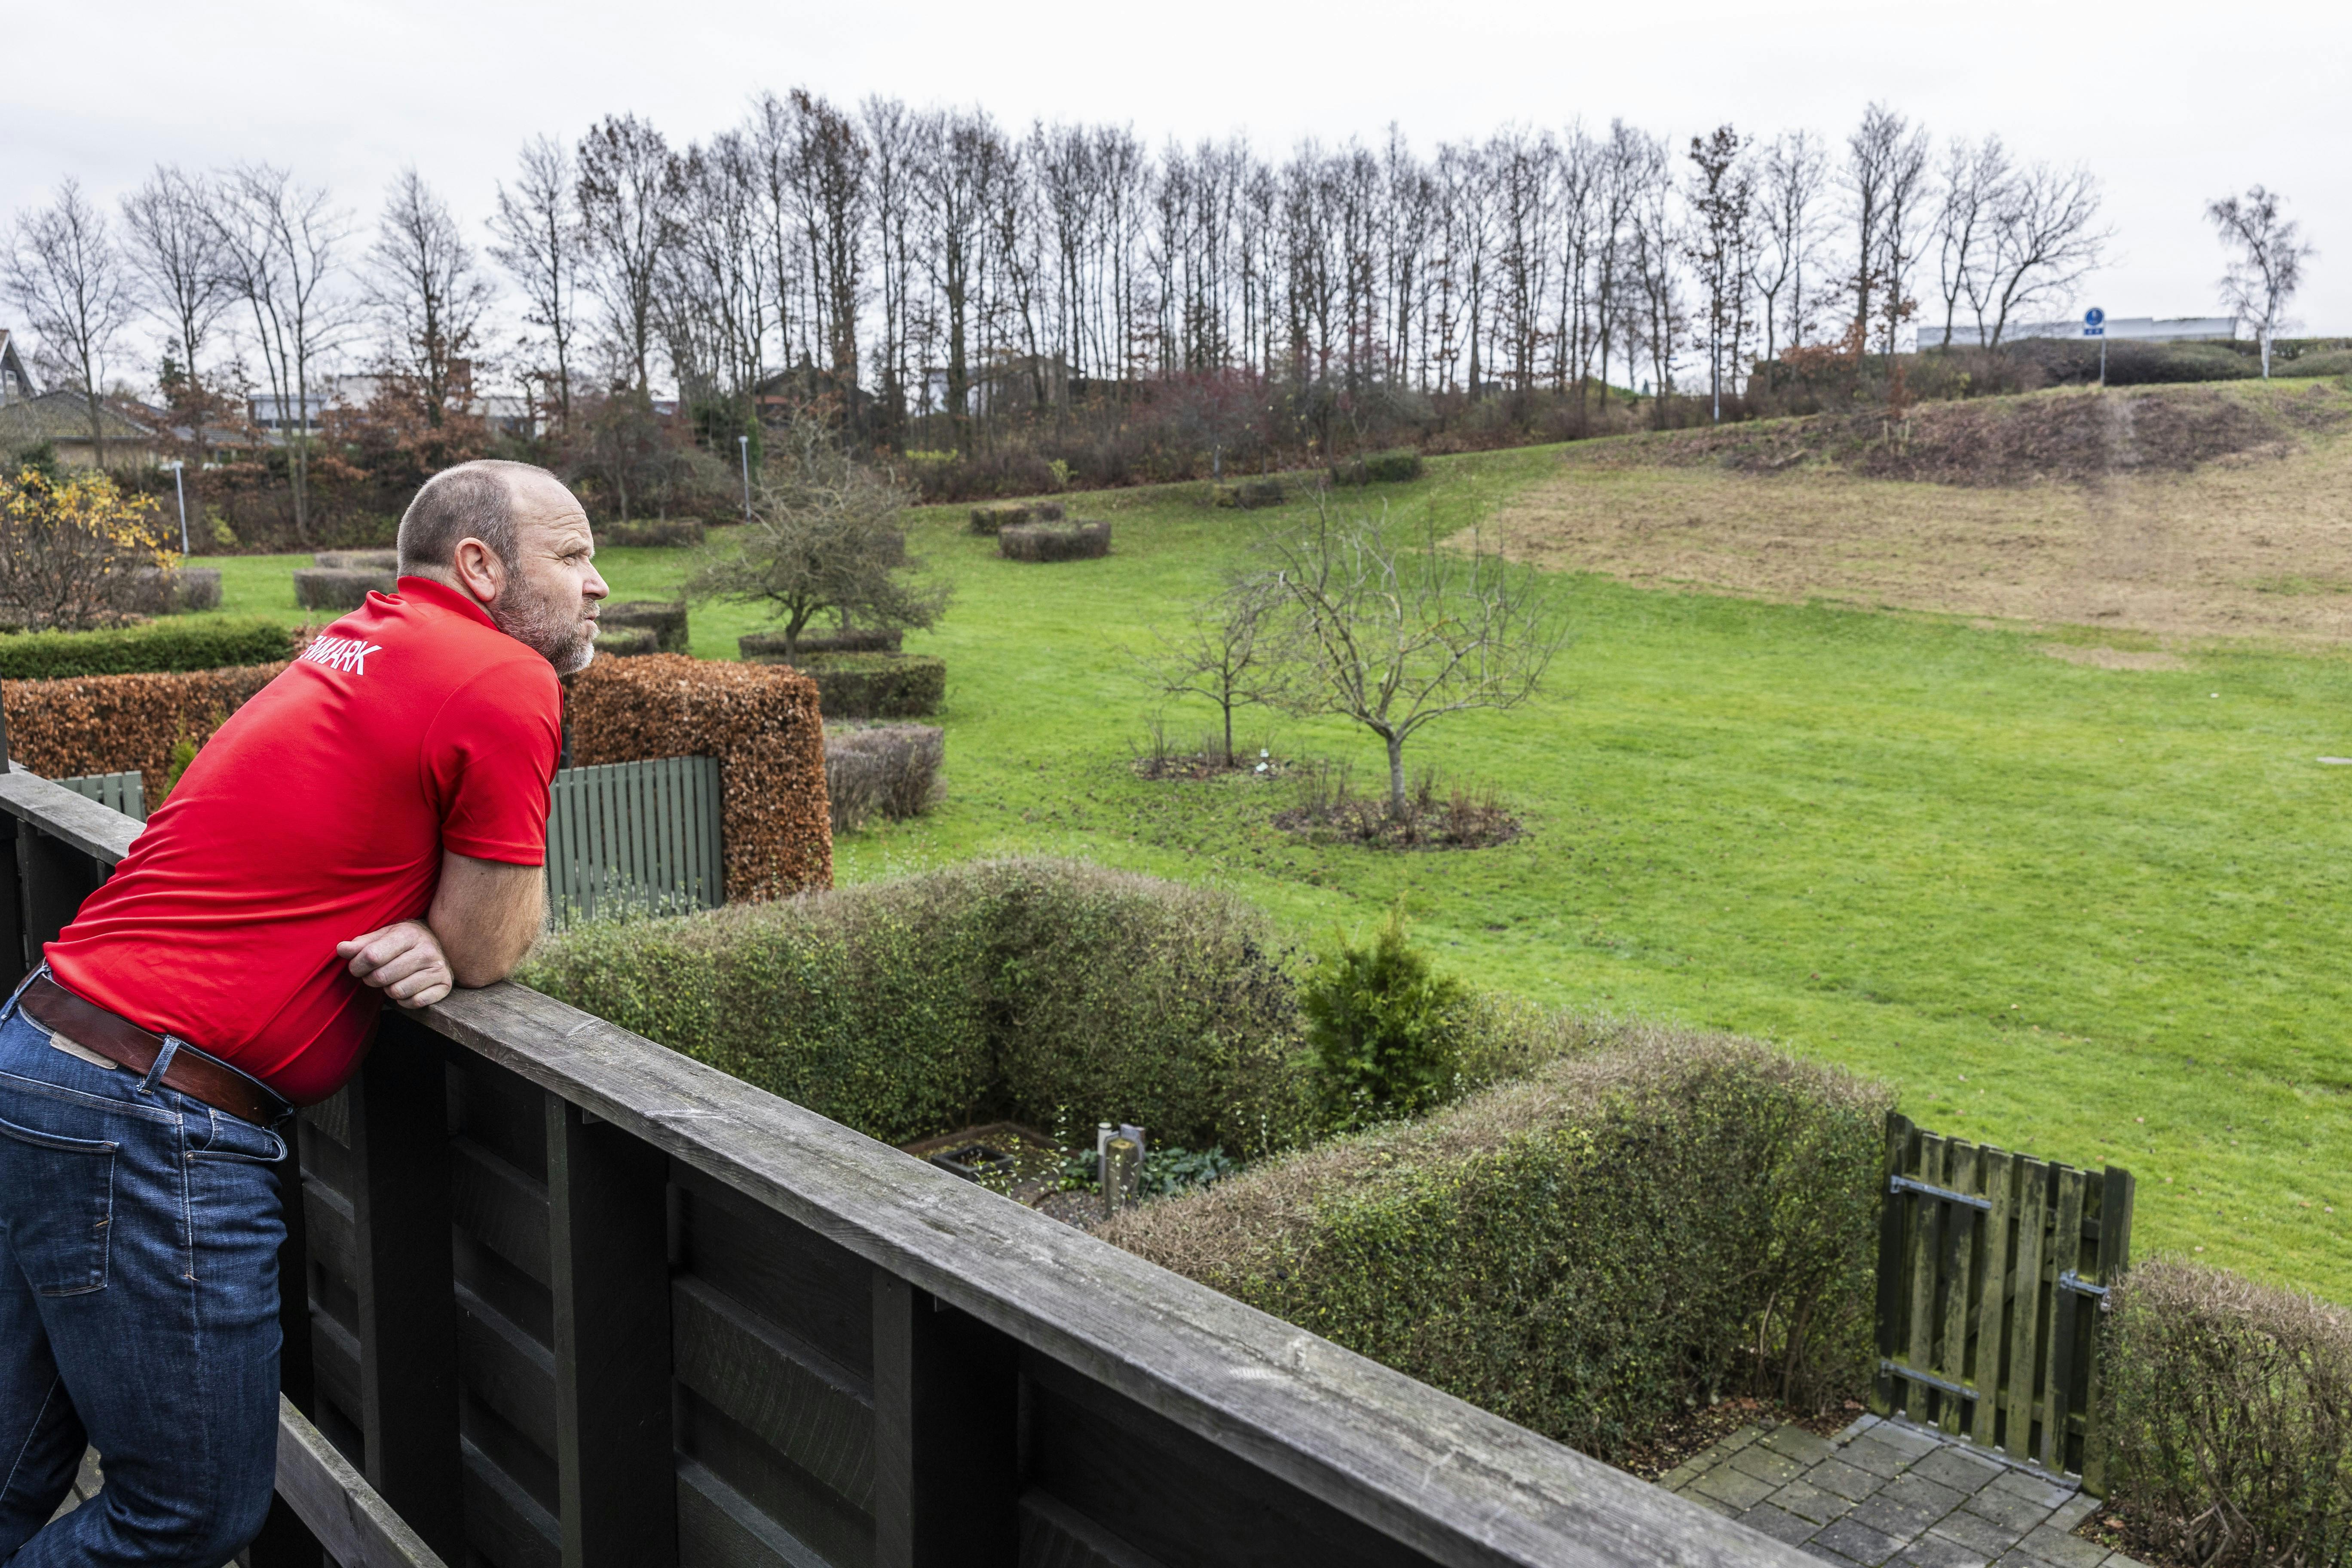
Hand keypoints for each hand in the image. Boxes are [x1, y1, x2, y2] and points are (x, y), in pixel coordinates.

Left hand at [337, 921, 455, 1008]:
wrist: (441, 944)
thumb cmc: (405, 942)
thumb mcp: (383, 936)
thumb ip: (361, 944)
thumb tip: (341, 949)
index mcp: (409, 934)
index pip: (372, 956)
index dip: (357, 965)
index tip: (357, 967)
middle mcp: (427, 951)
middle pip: (381, 977)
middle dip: (371, 979)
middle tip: (375, 974)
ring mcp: (438, 969)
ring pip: (397, 991)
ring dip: (389, 989)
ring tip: (393, 980)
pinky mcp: (445, 986)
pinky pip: (414, 1002)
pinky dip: (405, 1000)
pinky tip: (407, 988)